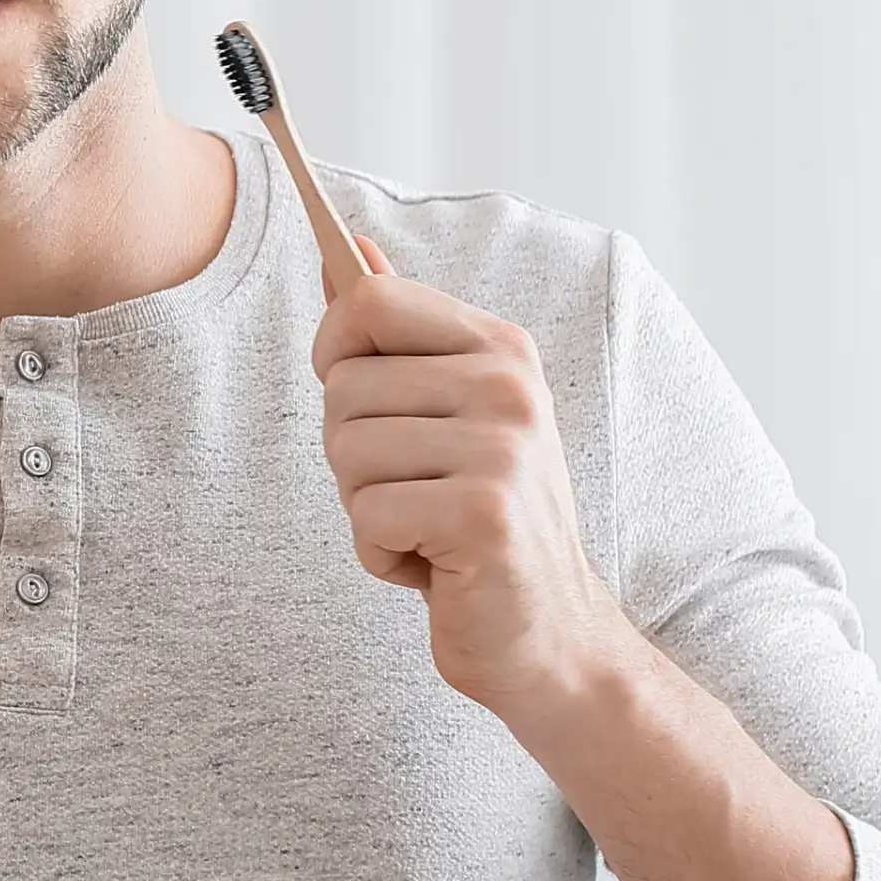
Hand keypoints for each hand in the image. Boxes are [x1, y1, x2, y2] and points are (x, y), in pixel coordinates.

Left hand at [312, 235, 631, 710]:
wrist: (547, 632)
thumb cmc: (476, 517)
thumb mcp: (442, 414)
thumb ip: (396, 333)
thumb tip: (348, 248)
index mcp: (501, 349)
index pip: (369, 301)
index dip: (334, 350)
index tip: (363, 400)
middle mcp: (510, 387)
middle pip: (342, 386)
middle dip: (350, 453)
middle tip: (413, 490)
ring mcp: (504, 450)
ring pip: (346, 451)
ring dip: (365, 507)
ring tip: (426, 527)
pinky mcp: (485, 516)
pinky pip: (367, 516)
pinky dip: (380, 554)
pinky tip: (432, 565)